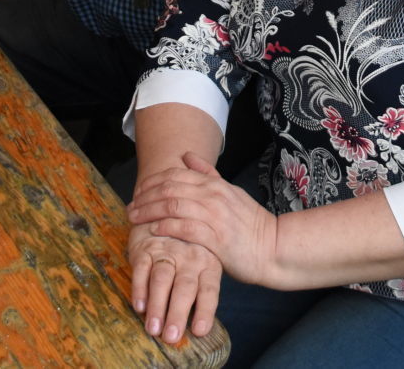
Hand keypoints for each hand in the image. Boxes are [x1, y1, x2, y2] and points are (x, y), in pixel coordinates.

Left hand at [128, 153, 279, 286]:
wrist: (273, 247)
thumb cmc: (249, 223)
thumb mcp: (230, 191)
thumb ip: (208, 174)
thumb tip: (187, 155)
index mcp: (215, 184)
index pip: (176, 175)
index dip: (152, 182)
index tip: (138, 192)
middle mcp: (213, 196)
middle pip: (169, 188)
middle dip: (145, 196)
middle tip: (130, 206)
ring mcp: (214, 216)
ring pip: (172, 206)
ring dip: (149, 211)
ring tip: (135, 218)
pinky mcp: (216, 239)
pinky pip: (184, 228)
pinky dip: (166, 227)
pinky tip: (154, 229)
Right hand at [128, 222, 222, 344]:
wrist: (168, 210)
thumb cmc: (190, 249)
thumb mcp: (204, 264)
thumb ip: (202, 292)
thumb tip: (200, 329)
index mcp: (208, 263)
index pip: (209, 290)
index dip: (205, 310)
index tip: (199, 331)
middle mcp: (190, 258)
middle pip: (184, 288)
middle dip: (178, 313)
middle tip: (171, 336)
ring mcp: (167, 252)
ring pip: (162, 280)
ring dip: (157, 305)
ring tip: (153, 329)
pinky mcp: (146, 248)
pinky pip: (141, 269)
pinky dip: (139, 289)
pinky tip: (139, 307)